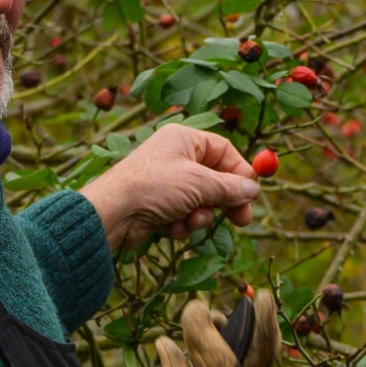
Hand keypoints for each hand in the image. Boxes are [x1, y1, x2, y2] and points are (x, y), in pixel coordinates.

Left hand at [81, 121, 259, 251]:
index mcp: (184, 139)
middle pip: (215, 178)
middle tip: (242, 220)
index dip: (240, 172)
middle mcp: (175, 157)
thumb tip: (253, 189)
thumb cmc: (153, 187)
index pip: (223, 151)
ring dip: (200, 216)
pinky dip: (182, 224)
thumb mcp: (199, 184)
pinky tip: (170, 227)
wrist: (112, 213)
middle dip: (224, 201)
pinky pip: (184, 215)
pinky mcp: (159, 206)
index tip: (253, 193)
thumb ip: (230, 187)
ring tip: (188, 220)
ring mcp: (167, 183)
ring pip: (201, 202)